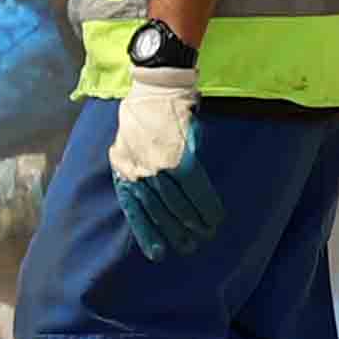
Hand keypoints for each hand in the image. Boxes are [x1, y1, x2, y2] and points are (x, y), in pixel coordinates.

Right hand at [106, 74, 218, 256]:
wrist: (153, 89)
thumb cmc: (182, 110)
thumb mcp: (198, 132)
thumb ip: (197, 161)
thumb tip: (203, 195)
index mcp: (177, 155)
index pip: (195, 191)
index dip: (206, 209)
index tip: (215, 223)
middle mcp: (155, 166)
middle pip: (175, 204)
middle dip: (191, 225)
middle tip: (202, 239)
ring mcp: (136, 170)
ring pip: (154, 209)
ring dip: (170, 232)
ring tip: (183, 247)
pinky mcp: (122, 171)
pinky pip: (132, 206)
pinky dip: (143, 229)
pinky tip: (153, 249)